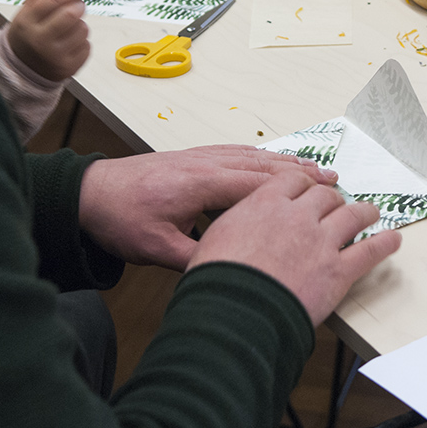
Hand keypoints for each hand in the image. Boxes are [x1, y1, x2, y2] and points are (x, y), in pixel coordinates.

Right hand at [6, 0, 90, 81]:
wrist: (23, 69)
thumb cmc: (28, 34)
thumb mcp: (27, 11)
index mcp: (26, 22)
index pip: (52, 0)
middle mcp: (39, 41)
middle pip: (70, 14)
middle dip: (79, 5)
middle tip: (79, 4)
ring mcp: (55, 56)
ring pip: (82, 29)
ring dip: (80, 24)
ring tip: (68, 29)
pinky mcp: (69, 67)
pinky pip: (87, 45)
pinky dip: (82, 41)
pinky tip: (69, 44)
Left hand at [77, 146, 340, 270]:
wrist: (90, 193)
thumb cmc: (120, 218)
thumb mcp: (157, 248)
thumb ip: (196, 259)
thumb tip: (229, 273)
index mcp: (199, 184)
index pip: (257, 185)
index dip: (295, 190)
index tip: (325, 195)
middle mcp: (205, 164)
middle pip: (264, 166)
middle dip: (302, 173)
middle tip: (336, 181)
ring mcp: (201, 157)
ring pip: (254, 157)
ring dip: (288, 162)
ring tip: (319, 169)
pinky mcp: (195, 158)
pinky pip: (239, 154)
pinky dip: (265, 157)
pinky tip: (279, 162)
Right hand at [190, 171, 400, 325]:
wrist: (234, 311)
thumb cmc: (216, 280)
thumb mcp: (213, 240)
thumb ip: (235, 227)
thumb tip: (235, 232)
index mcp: (264, 204)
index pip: (292, 181)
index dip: (303, 184)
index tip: (308, 188)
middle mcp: (297, 217)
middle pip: (325, 196)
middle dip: (332, 199)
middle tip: (336, 205)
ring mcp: (321, 242)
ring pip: (353, 215)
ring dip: (365, 212)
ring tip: (371, 212)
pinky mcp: (338, 272)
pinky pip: (369, 252)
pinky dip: (385, 244)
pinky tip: (393, 240)